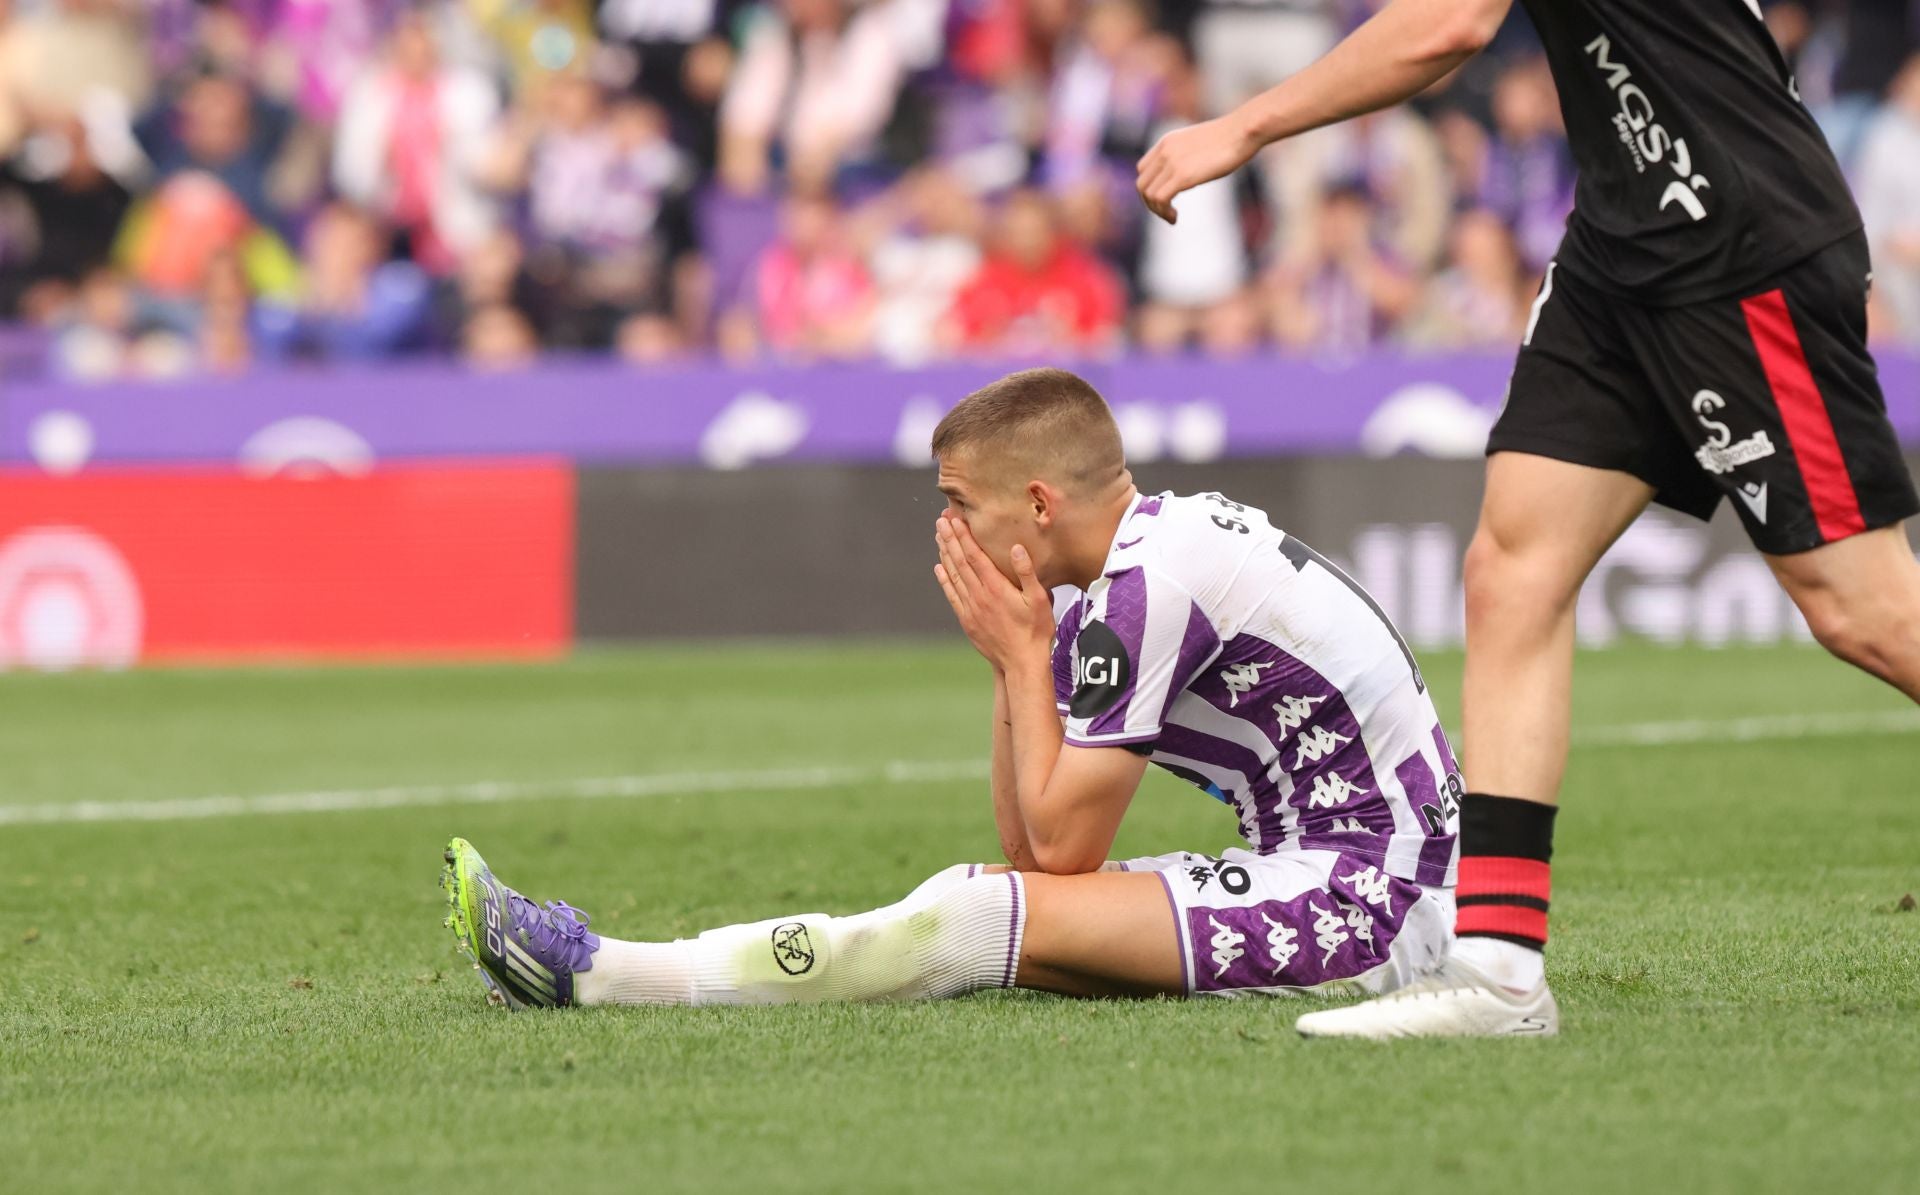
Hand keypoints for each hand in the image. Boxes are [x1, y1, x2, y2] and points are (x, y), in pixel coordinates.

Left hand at [933, 515, 1054, 673]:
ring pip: (953, 576)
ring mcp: (970, 609)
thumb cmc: (1035, 631)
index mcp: (995, 587)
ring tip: (938, 537)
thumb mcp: (1039, 599)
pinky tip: (938, 568)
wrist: (1021, 663)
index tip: (954, 519)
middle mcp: (979, 596)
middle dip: (950, 539)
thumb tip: (1016, 548)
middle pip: (959, 562)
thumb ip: (1027, 572)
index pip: (974, 555)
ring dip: (944, 555)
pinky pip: (952, 595)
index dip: (963, 536)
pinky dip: (944, 580)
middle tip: (940, 521)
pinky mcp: (967, 621)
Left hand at [1135, 111, 1262, 224]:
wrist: (1242, 131)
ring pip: (1148, 194)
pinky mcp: (1183, 175)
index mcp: (1167, 142)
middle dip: (1150, 203)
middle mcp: (1165, 151)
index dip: (1150, 188)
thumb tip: (1191, 171)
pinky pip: (1160, 199)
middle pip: (1142, 184)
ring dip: (1157, 211)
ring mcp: (1172, 163)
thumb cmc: (1230, 139)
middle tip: (1167, 213)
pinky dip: (1164, 212)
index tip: (1165, 198)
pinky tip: (1175, 217)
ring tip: (1172, 217)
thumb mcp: (1200, 144)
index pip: (1143, 169)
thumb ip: (1187, 156)